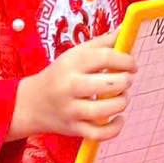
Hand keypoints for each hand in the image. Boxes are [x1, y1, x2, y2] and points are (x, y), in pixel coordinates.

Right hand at [11, 33, 136, 141]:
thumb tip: (124, 29)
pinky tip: (118, 118)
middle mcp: (69, 86)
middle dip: (125, 81)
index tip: (132, 64)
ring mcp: (71, 110)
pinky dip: (114, 128)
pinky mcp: (73, 129)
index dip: (126, 60)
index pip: (105, 57)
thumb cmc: (60, 74)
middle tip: (127, 79)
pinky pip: (99, 134)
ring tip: (122, 97)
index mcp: (72, 63)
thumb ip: (102, 42)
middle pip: (107, 84)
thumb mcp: (75, 54)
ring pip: (105, 110)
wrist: (31, 103)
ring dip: (121, 102)